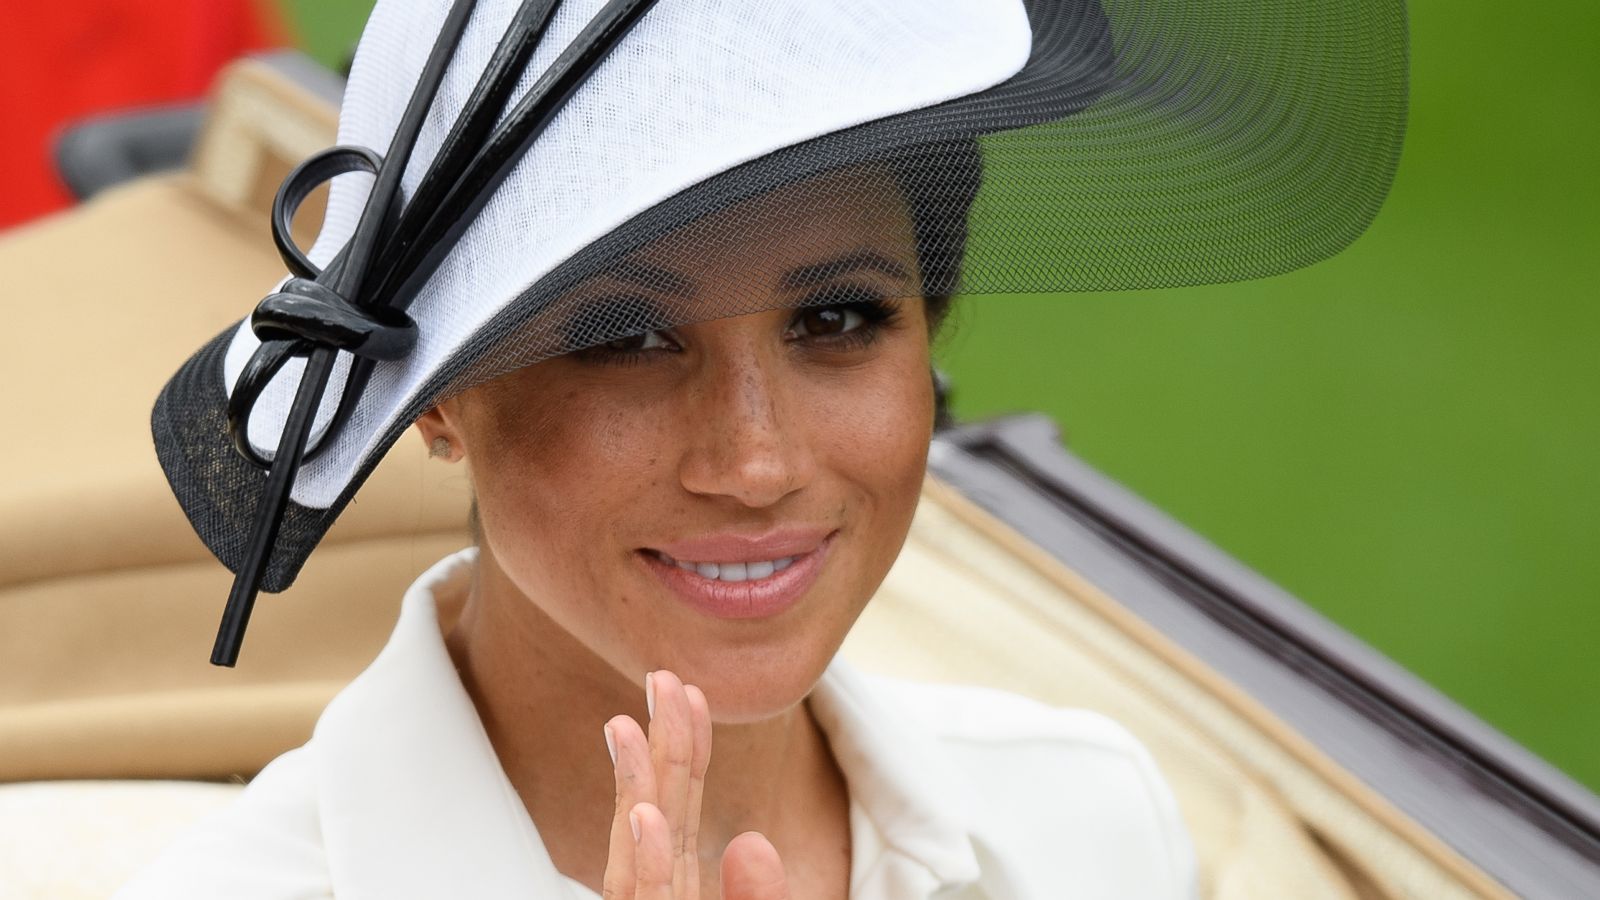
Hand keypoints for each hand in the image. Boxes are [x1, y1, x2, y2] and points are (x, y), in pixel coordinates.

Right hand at [601, 670, 791, 898]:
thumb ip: (756, 894)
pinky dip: (648, 857)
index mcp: (678, 882)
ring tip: (623, 725)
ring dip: (633, 783)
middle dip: (660, 741)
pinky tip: (644, 813)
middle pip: (660, 807)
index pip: (684, 804)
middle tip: (660, 678)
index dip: (690, 747)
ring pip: (639, 846)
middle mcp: (654, 890)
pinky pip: (650, 898)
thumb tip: (750, 840)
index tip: (693, 694)